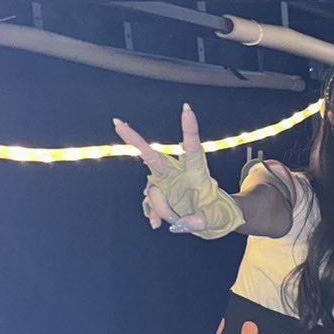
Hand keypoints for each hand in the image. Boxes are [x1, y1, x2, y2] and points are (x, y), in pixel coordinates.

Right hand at [114, 105, 244, 237]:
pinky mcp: (158, 193)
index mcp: (197, 173)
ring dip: (159, 207)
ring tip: (174, 220)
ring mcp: (165, 183)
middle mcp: (178, 173)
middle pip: (154, 155)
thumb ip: (201, 221)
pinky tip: (157, 224)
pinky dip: (152, 213)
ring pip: (151, 190)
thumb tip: (184, 223)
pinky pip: (149, 202)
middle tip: (116, 123)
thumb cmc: (217, 214)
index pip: (193, 148)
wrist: (210, 221)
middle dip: (134, 139)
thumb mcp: (216, 220)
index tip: (187, 110)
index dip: (189, 129)